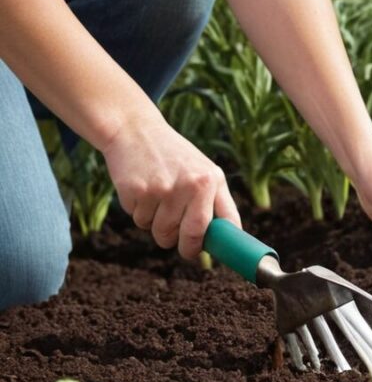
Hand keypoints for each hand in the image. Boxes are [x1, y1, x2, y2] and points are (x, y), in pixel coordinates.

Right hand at [101, 115, 240, 258]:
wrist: (135, 129)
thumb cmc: (174, 157)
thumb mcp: (204, 171)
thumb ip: (216, 202)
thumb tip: (224, 241)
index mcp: (212, 181)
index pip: (226, 224)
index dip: (219, 245)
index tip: (211, 251)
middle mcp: (192, 185)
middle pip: (190, 236)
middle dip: (184, 247)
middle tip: (178, 242)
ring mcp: (164, 189)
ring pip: (161, 232)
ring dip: (156, 226)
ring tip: (156, 200)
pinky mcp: (139, 192)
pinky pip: (139, 220)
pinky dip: (138, 212)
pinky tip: (141, 190)